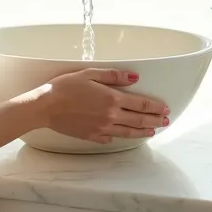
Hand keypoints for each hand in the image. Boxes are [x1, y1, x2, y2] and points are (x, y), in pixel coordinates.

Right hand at [37, 69, 168, 143]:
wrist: (46, 106)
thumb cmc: (65, 87)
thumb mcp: (90, 74)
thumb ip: (114, 76)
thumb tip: (134, 77)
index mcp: (112, 99)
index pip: (141, 104)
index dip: (155, 107)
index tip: (165, 108)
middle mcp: (110, 116)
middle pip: (139, 120)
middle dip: (155, 121)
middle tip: (165, 121)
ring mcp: (102, 128)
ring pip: (128, 132)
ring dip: (143, 132)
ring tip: (152, 132)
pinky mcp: (92, 136)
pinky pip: (110, 138)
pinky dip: (119, 136)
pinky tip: (123, 135)